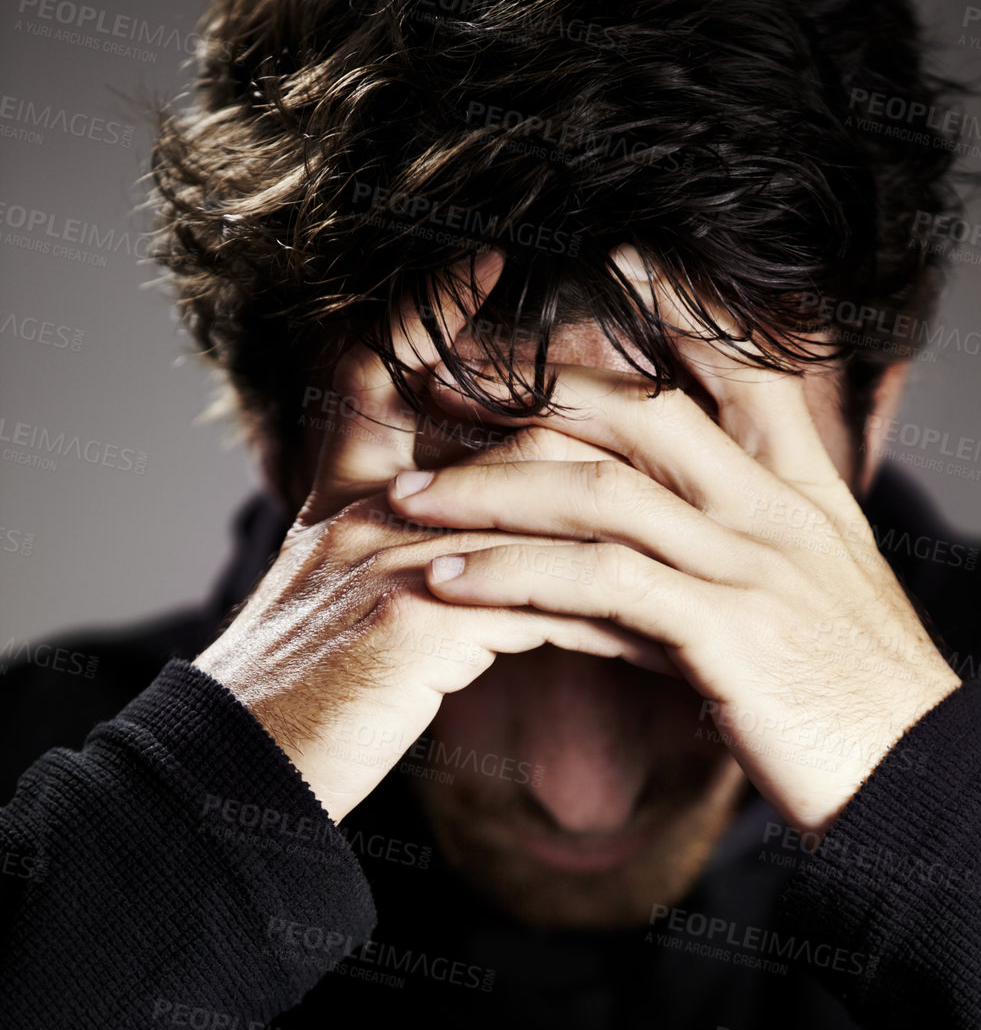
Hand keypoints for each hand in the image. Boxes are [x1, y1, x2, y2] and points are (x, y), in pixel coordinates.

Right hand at [192, 255, 668, 823]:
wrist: (240, 773)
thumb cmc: (304, 697)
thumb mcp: (333, 602)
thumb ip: (391, 550)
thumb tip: (469, 537)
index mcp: (339, 496)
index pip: (373, 368)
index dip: (426, 310)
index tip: (488, 256)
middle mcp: (360, 509)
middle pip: (483, 415)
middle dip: (574, 389)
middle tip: (665, 379)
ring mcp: (383, 558)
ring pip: (525, 496)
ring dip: (615, 498)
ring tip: (692, 499)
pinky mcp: (408, 621)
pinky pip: (532, 589)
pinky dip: (599, 601)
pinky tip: (657, 616)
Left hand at [387, 269, 960, 834]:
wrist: (924, 782)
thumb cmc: (859, 708)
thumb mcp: (811, 612)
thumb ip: (730, 568)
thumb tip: (632, 571)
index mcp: (807, 497)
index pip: (745, 372)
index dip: (682, 308)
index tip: (613, 257)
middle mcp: (778, 514)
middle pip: (640, 415)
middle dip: (530, 391)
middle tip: (437, 380)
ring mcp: (753, 569)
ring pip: (601, 493)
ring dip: (490, 490)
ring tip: (403, 498)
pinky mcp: (725, 635)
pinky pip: (598, 585)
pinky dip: (513, 576)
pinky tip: (448, 581)